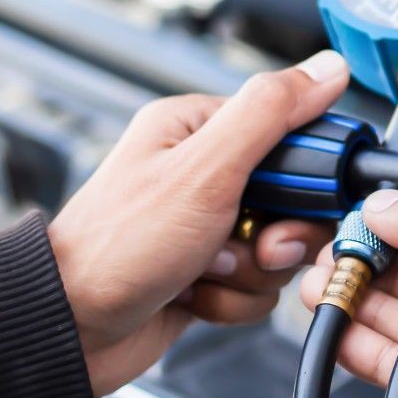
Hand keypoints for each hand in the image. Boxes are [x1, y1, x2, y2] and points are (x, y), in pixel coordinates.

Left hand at [48, 51, 351, 395]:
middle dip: (280, 234)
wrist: (70, 329)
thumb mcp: (203, 169)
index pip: (293, 132)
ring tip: (208, 271)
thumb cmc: (116, 247)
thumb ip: (269, 113)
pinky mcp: (209, 272)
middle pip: (295, 199)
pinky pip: (259, 285)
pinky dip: (235, 299)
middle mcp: (203, 174)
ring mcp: (207, 226)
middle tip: (255, 244)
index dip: (309, 173)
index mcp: (198, 129)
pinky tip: (197, 295)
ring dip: (252, 271)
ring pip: (281, 247)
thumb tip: (327, 68)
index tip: (301, 199)